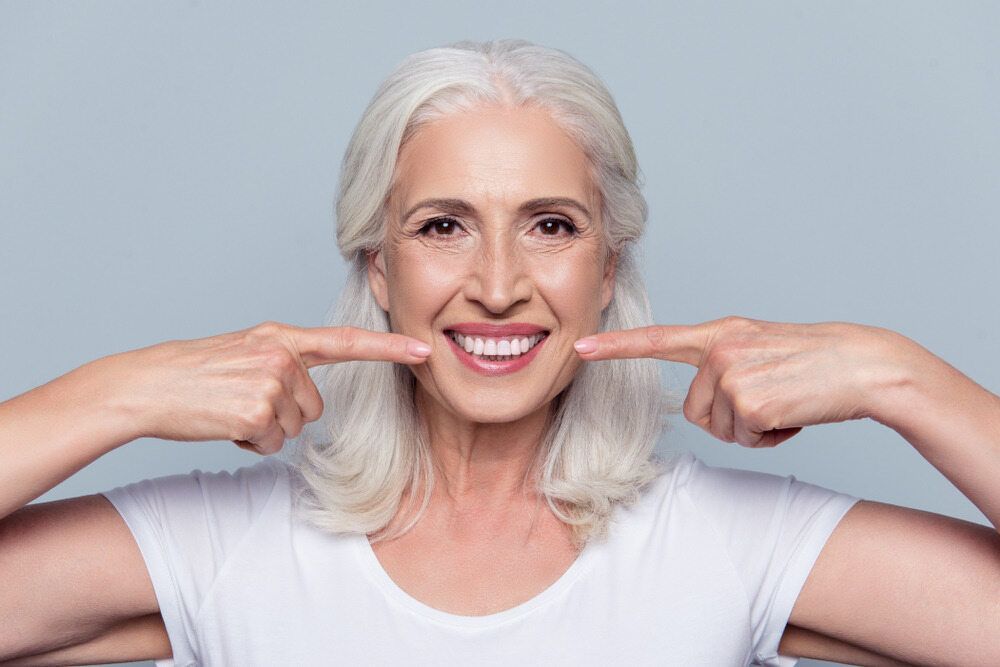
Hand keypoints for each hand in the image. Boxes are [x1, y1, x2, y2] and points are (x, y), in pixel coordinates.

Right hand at [106, 321, 431, 453]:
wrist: (148, 385)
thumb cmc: (195, 374)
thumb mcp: (244, 351)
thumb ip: (283, 361)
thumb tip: (309, 397)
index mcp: (280, 337)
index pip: (345, 341)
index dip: (388, 349)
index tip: (424, 350)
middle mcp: (281, 354)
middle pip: (315, 406)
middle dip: (284, 414)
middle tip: (242, 402)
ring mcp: (271, 382)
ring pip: (295, 427)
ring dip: (266, 430)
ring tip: (230, 410)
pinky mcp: (258, 411)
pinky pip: (273, 443)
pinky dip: (251, 443)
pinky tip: (225, 424)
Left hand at [574, 316, 914, 447]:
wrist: (862, 365)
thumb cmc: (815, 364)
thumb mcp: (762, 351)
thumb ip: (725, 365)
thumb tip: (704, 404)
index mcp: (722, 333)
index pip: (659, 339)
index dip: (617, 347)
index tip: (580, 348)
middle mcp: (720, 348)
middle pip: (695, 411)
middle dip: (730, 420)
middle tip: (770, 401)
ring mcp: (731, 373)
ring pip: (720, 429)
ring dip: (752, 429)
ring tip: (785, 403)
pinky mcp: (747, 400)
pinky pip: (745, 439)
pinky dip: (771, 437)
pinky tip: (793, 414)